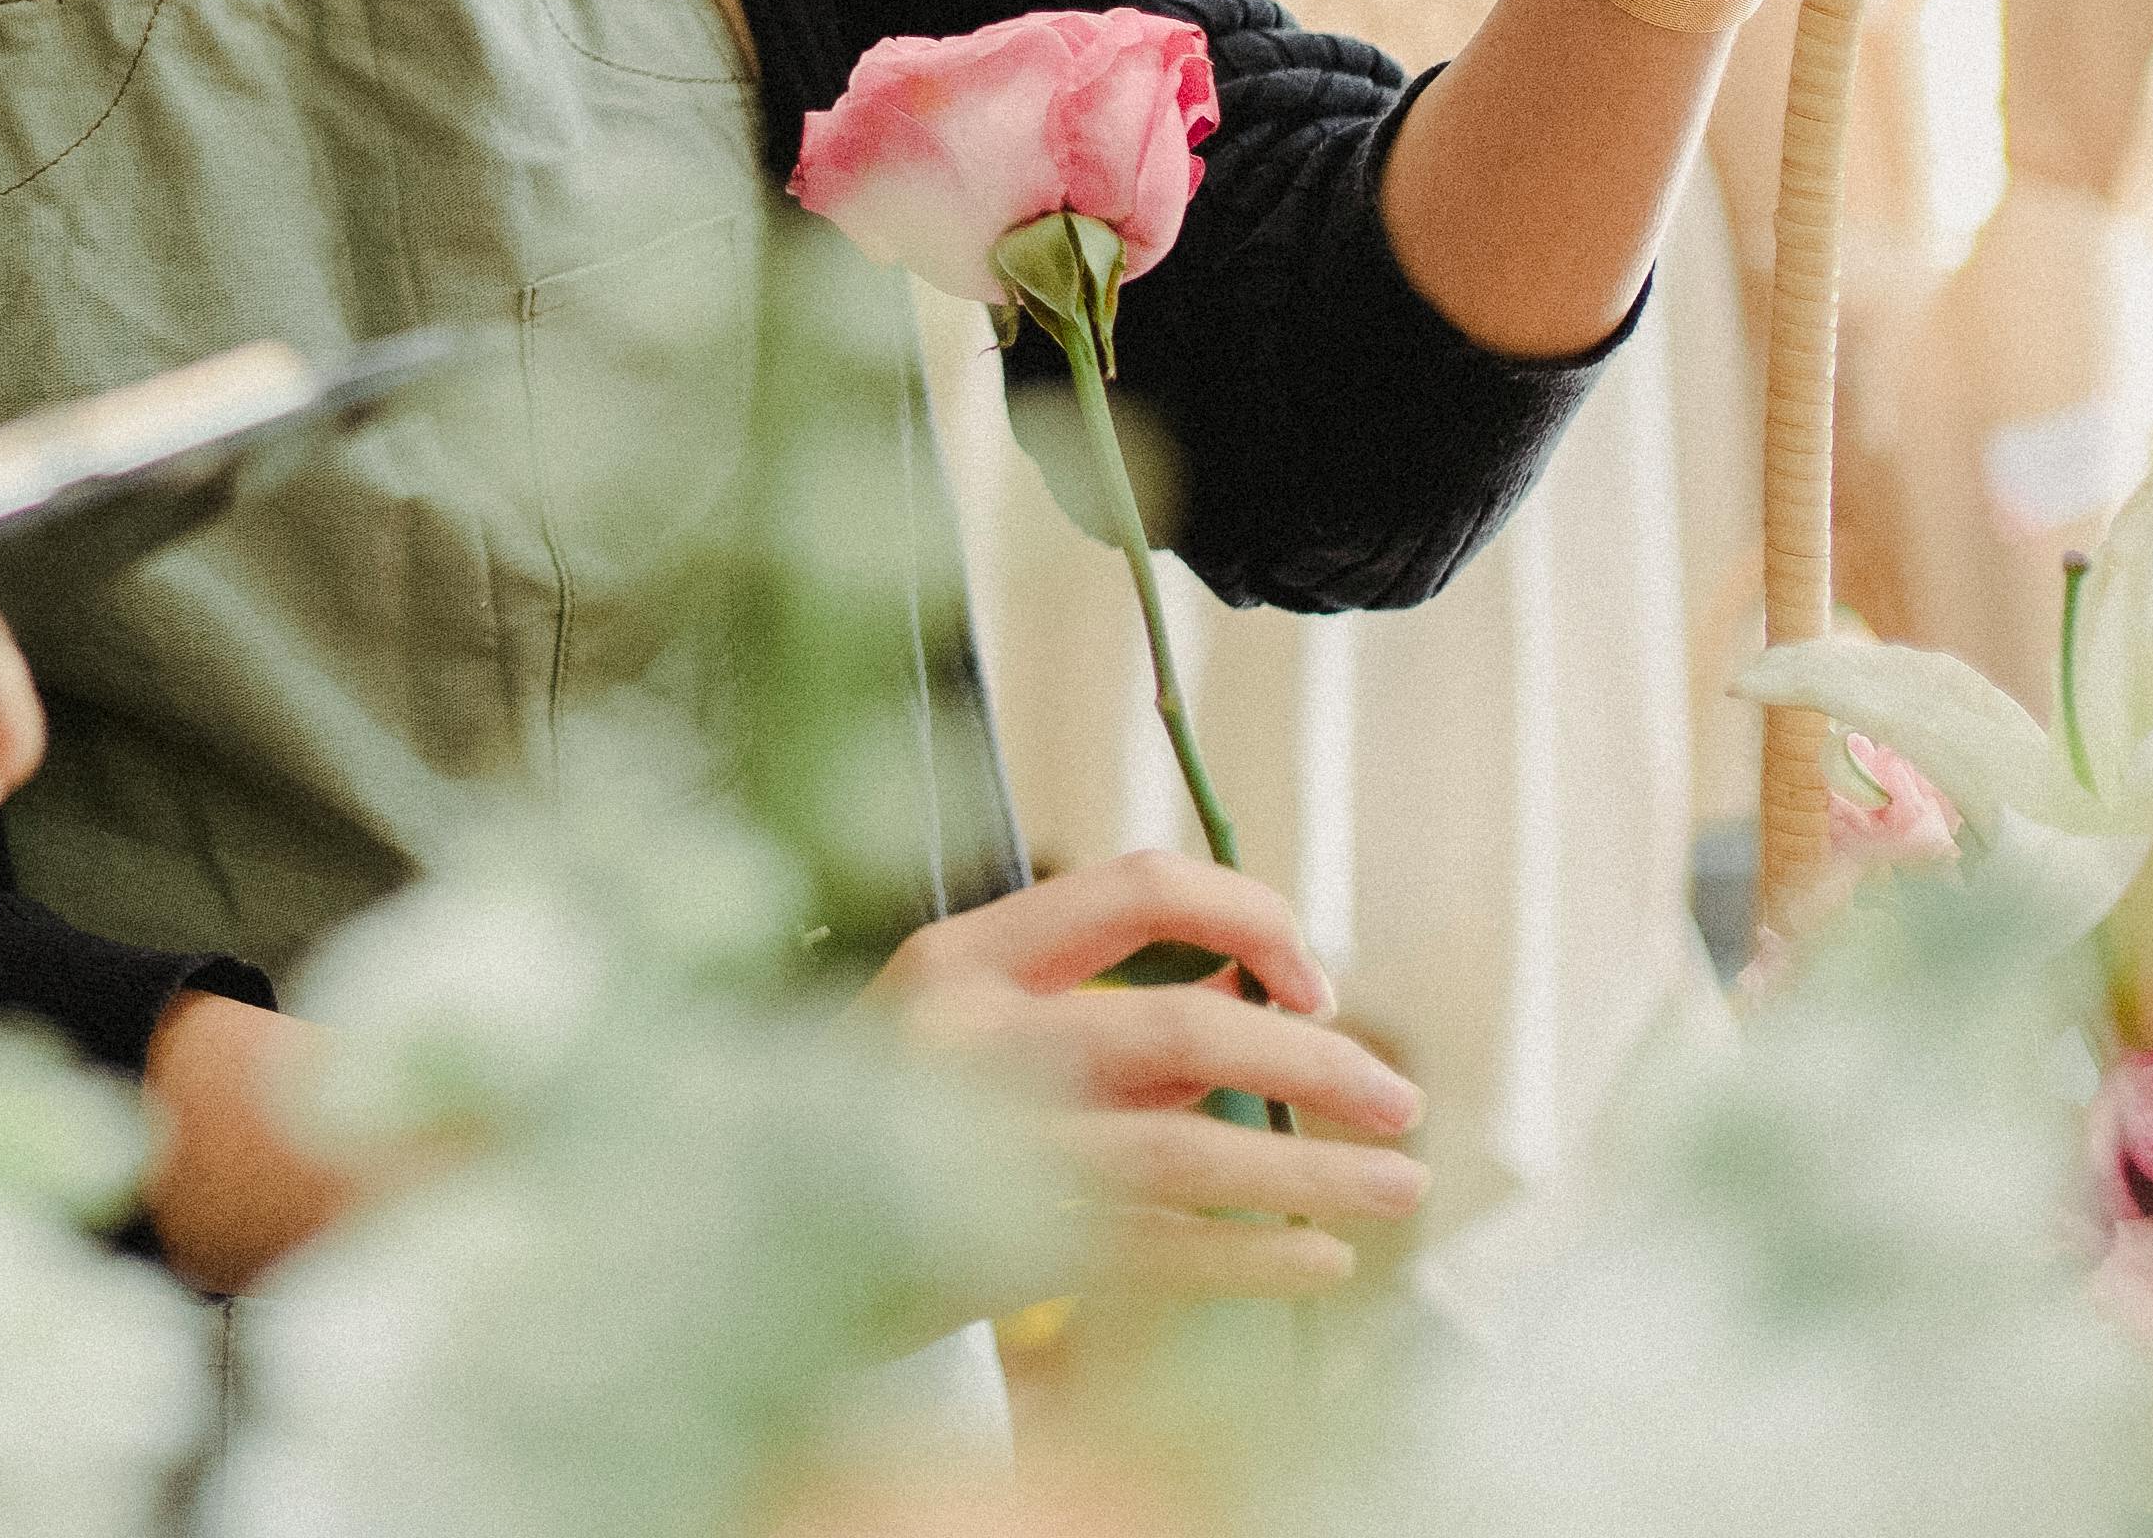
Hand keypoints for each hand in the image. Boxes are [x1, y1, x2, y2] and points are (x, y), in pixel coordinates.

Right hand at [877, 855, 1428, 1294]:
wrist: (751, 1238)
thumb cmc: (889, 1119)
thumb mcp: (973, 1032)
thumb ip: (1104, 1011)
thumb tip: (1269, 999)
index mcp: (962, 955)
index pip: (1139, 889)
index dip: (1253, 921)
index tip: (1317, 986)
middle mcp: (963, 1042)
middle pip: (1181, 1031)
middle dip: (1315, 1064)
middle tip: (1400, 1099)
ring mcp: (971, 1153)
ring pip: (1181, 1155)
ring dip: (1311, 1172)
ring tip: (1400, 1186)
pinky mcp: (987, 1254)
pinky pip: (1152, 1255)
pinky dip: (1249, 1259)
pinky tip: (1319, 1262)